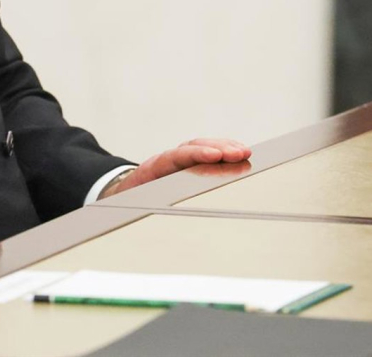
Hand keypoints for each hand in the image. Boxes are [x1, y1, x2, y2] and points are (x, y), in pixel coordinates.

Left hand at [102, 138, 250, 197]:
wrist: (126, 190)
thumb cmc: (134, 199)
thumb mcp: (137, 204)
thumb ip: (148, 207)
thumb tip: (159, 224)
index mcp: (154, 168)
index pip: (175, 157)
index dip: (196, 155)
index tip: (214, 155)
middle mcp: (168, 160)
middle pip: (193, 148)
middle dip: (218, 149)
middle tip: (240, 153)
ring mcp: (179, 160)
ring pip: (201, 148)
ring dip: (224, 149)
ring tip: (245, 153)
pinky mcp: (189, 163)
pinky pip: (206, 153)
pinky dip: (223, 152)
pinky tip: (240, 154)